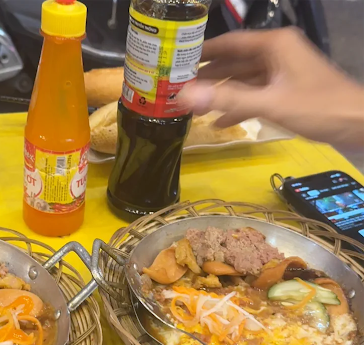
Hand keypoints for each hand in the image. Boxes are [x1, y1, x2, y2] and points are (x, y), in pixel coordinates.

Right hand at [178, 28, 363, 148]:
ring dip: (222, 94)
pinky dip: (238, 106)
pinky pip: (255, 95)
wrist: (358, 123)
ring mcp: (281, 72)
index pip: (229, 42)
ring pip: (243, 80)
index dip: (203, 52)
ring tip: (195, 108)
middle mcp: (275, 53)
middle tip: (181, 90)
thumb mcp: (269, 103)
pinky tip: (221, 122)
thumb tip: (185, 96)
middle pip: (234, 61)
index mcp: (273, 45)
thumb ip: (227, 99)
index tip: (177, 62)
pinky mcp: (285, 90)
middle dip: (209, 77)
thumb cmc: (317, 108)